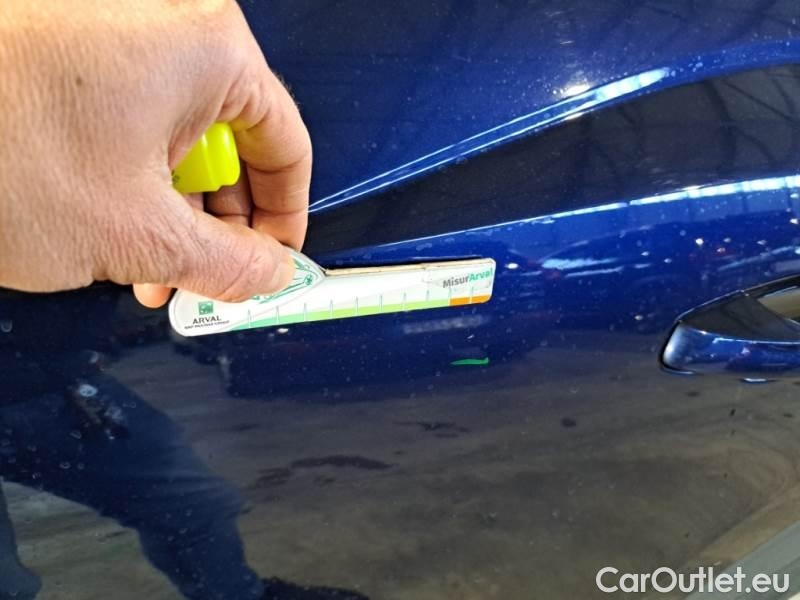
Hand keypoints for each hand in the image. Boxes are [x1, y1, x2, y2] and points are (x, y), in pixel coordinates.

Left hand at [0, 0, 310, 306]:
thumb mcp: (140, 235)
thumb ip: (228, 265)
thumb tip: (269, 276)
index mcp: (209, 50)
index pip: (287, 145)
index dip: (285, 218)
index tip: (273, 263)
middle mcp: (167, 26)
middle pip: (232, 144)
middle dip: (216, 225)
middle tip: (200, 279)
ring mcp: (113, 33)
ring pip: (176, 138)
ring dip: (168, 212)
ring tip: (141, 264)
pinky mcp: (69, 48)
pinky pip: (129, 120)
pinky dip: (128, 177)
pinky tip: (105, 223)